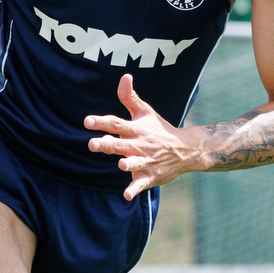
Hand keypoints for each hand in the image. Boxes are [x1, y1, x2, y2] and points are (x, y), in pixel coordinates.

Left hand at [84, 74, 199, 200]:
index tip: (87, 121)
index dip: (101, 122)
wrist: (186, 150)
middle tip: (92, 144)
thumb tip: (124, 76)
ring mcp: (146, 161)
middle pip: (120, 143)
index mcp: (135, 129)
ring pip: (134, 163)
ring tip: (120, 164)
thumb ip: (130, 97)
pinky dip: (134, 189)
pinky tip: (125, 196)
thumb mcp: (146, 112)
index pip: (116, 123)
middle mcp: (139, 144)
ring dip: (128, 163)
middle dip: (107, 143)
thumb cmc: (159, 129)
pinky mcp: (151, 176)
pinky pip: (141, 184)